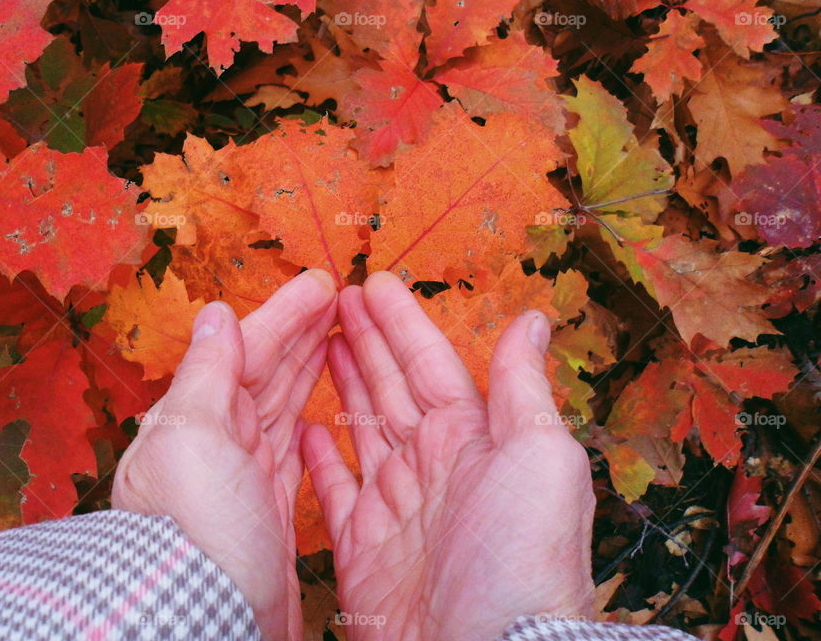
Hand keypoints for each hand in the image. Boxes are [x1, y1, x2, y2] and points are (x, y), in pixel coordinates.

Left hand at [112, 269, 336, 640]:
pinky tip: (323, 411)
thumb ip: (205, 374)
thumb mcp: (192, 437)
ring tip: (338, 336)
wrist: (205, 622)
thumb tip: (215, 314)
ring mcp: (246, 478)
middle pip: (267, 372)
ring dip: (309, 368)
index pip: (246, 350)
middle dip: (301, 332)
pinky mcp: (270, 512)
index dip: (284, 315)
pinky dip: (309, 422)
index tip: (320, 285)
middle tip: (339, 299)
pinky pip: (294, 451)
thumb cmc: (194, 532)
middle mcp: (220, 443)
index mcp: (198, 418)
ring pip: (283, 405)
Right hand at [303, 271, 595, 640]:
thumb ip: (523, 387)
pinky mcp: (362, 551)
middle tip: (333, 301)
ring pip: (361, 430)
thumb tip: (533, 320)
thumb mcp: (539, 457)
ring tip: (318, 347)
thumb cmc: (521, 558)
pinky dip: (319, 458)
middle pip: (390, 389)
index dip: (400, 323)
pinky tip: (303, 426)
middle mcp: (433, 469)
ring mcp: (395, 510)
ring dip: (340, 386)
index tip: (371, 285)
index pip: (430, 365)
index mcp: (473, 441)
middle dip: (364, 343)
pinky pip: (334, 492)